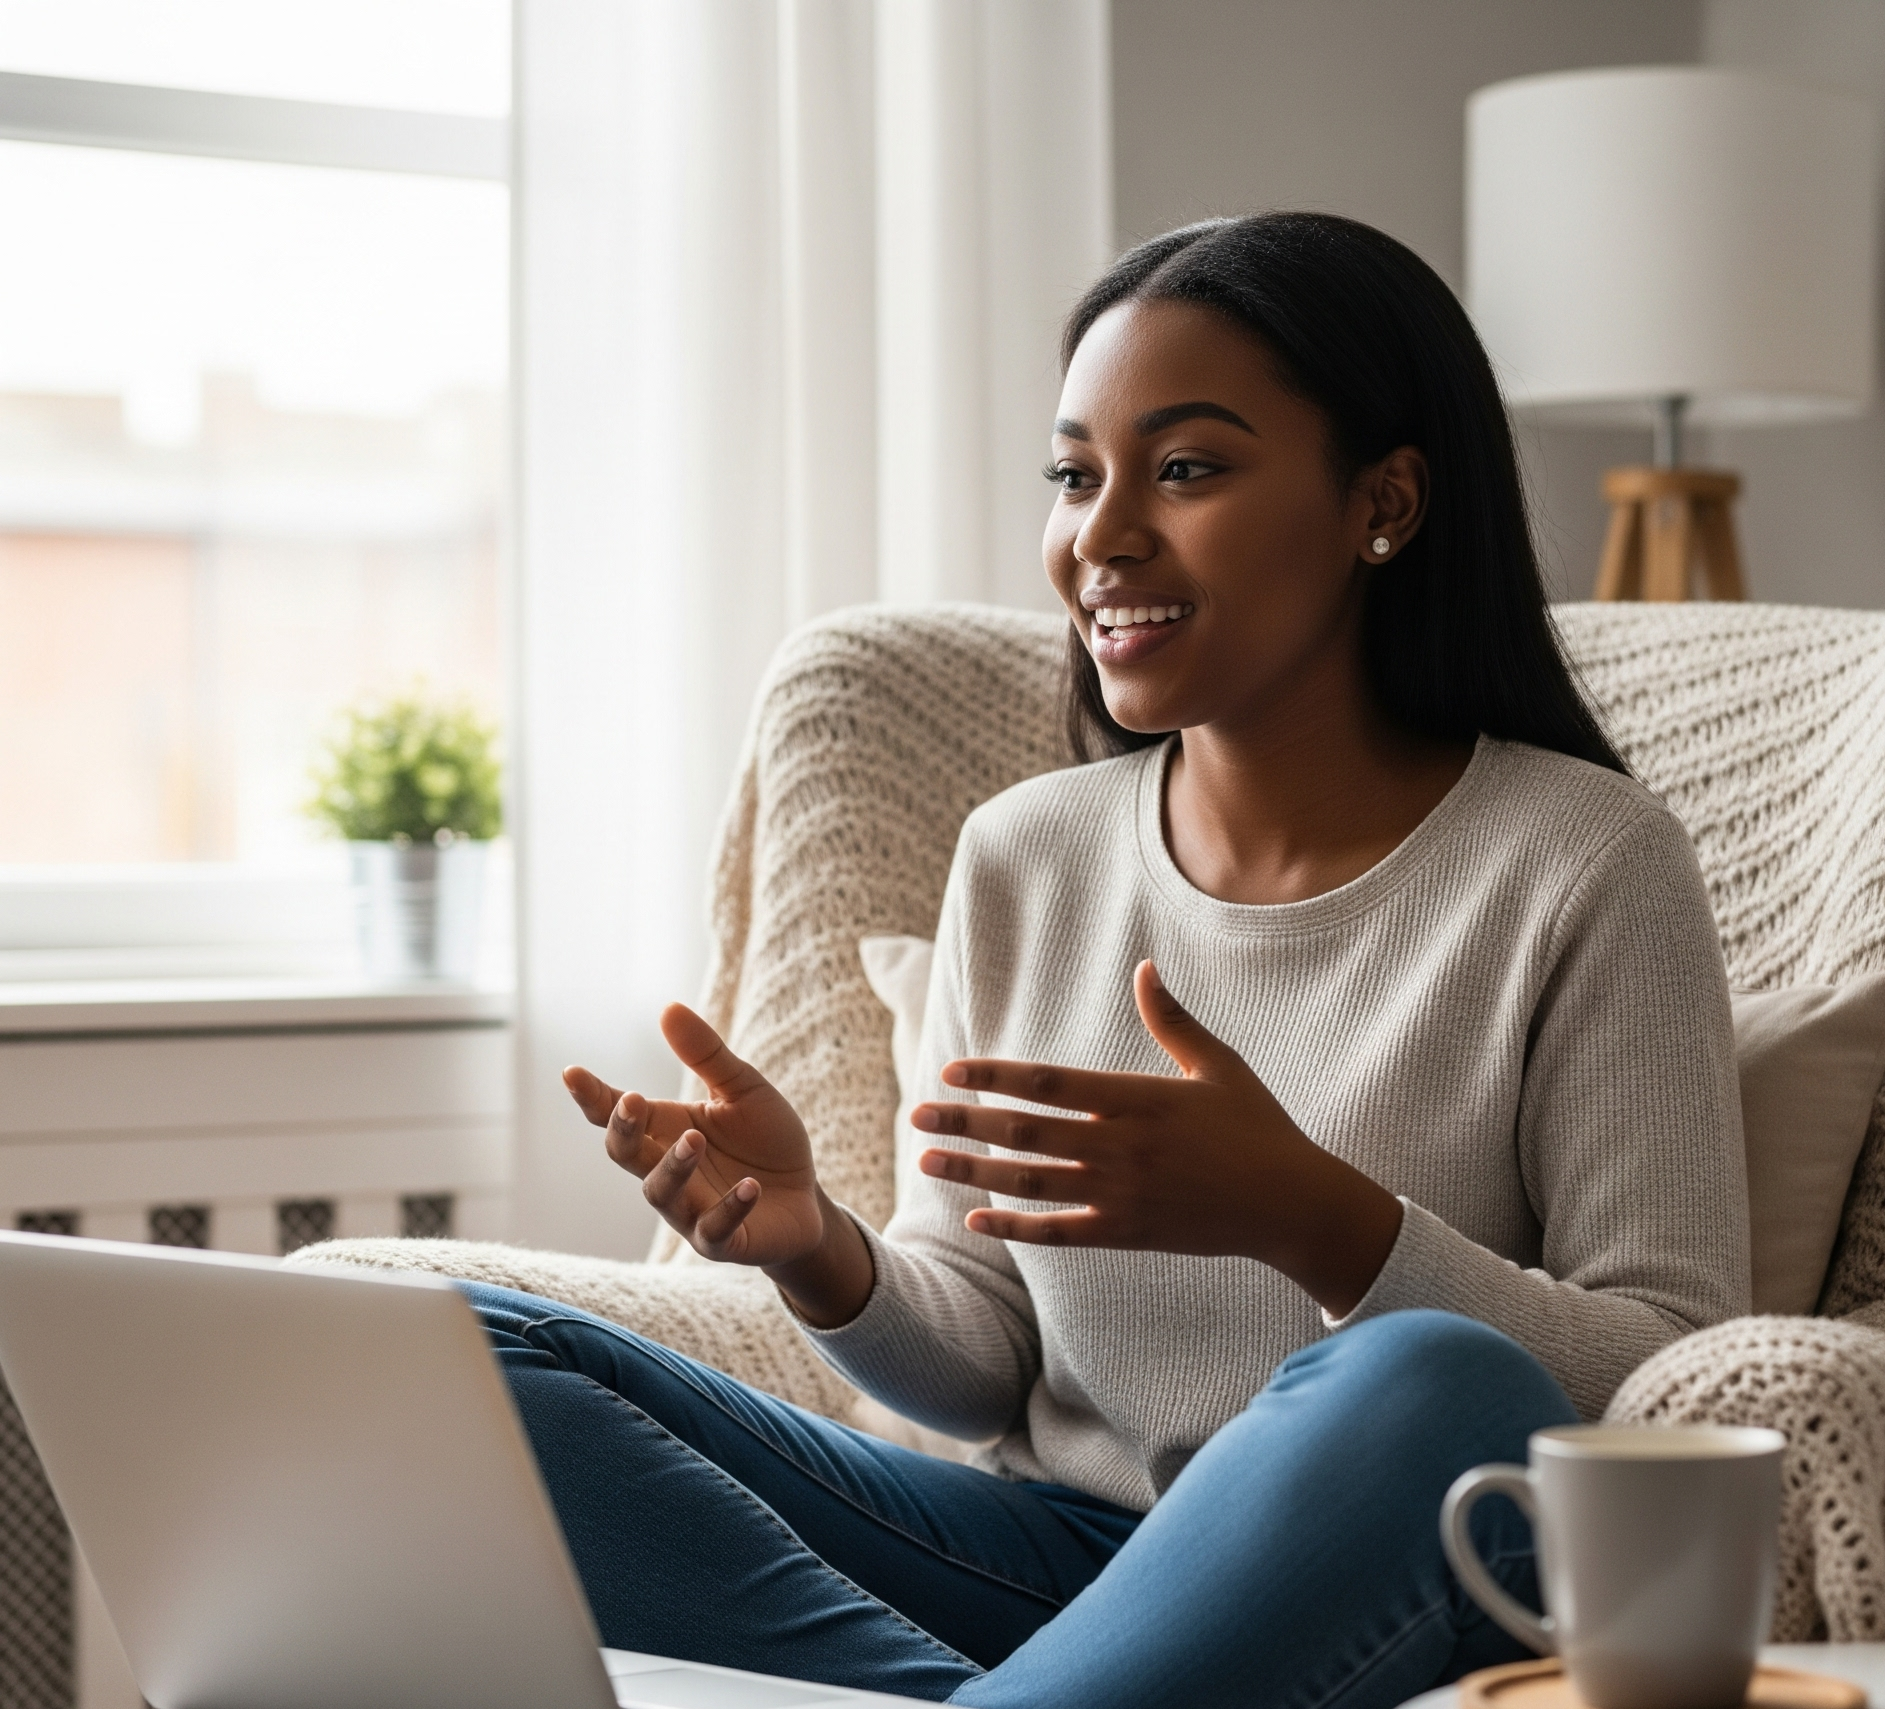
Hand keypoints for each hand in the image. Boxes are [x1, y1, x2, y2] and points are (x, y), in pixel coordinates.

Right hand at [565, 1003, 825, 1265]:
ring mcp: (690, 1211)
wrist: (805, 1198)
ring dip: (674, 1167)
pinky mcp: (724, 1241)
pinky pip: (714, 1230)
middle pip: (626, 1155)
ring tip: (695, 1141)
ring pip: (663, 1194)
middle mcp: (667, 1171)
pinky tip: (750, 1187)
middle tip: (634, 1102)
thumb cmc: (765, 1141)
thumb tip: (668, 1007)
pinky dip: (730, 1209)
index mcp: (665, 1130)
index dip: (592, 1096)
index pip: (617, 1114)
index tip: (571, 1073)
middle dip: (624, 1131)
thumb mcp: (743, 1089)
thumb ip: (706, 1055)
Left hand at [910, 961, 1402, 1316]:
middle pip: (1024, 1132)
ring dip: (973, 1169)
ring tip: (927, 1158)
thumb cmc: (1259, 1128)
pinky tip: (975, 1220)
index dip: (993, 1076)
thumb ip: (1173, 1021)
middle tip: (914, 1112)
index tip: (951, 1070)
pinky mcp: (1127, 1233)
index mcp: (1137, 1098)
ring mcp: (1121, 1194)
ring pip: (1029, 1181)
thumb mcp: (1218, 1065)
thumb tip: (1144, 969)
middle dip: (963, 1120)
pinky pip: (1059, 1232)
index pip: (1047, 1082)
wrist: (1293, 1205)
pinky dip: (1014, 1227)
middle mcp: (1120, 1146)